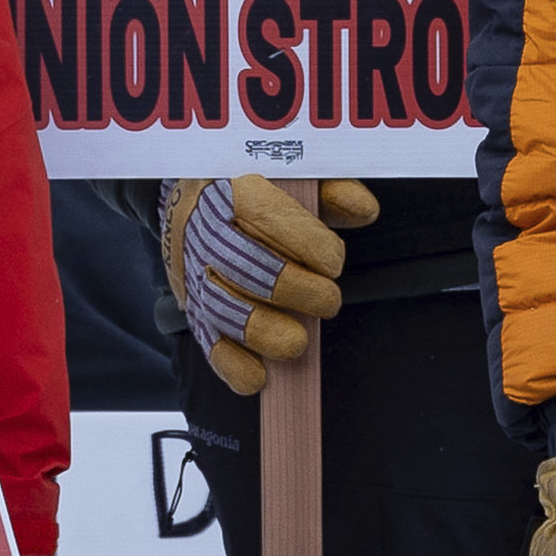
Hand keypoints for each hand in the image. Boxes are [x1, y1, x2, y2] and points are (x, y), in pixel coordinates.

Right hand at [160, 172, 372, 397]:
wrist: (191, 202)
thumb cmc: (257, 193)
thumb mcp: (293, 179)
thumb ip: (331, 190)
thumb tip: (364, 210)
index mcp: (234, 191)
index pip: (268, 215)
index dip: (307, 243)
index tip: (333, 261)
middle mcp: (208, 232)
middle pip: (246, 267)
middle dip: (294, 291)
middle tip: (328, 301)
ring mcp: (197, 274)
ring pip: (224, 310)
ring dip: (265, 333)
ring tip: (298, 343)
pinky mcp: (194, 309)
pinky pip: (208, 343)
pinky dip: (233, 366)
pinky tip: (260, 377)